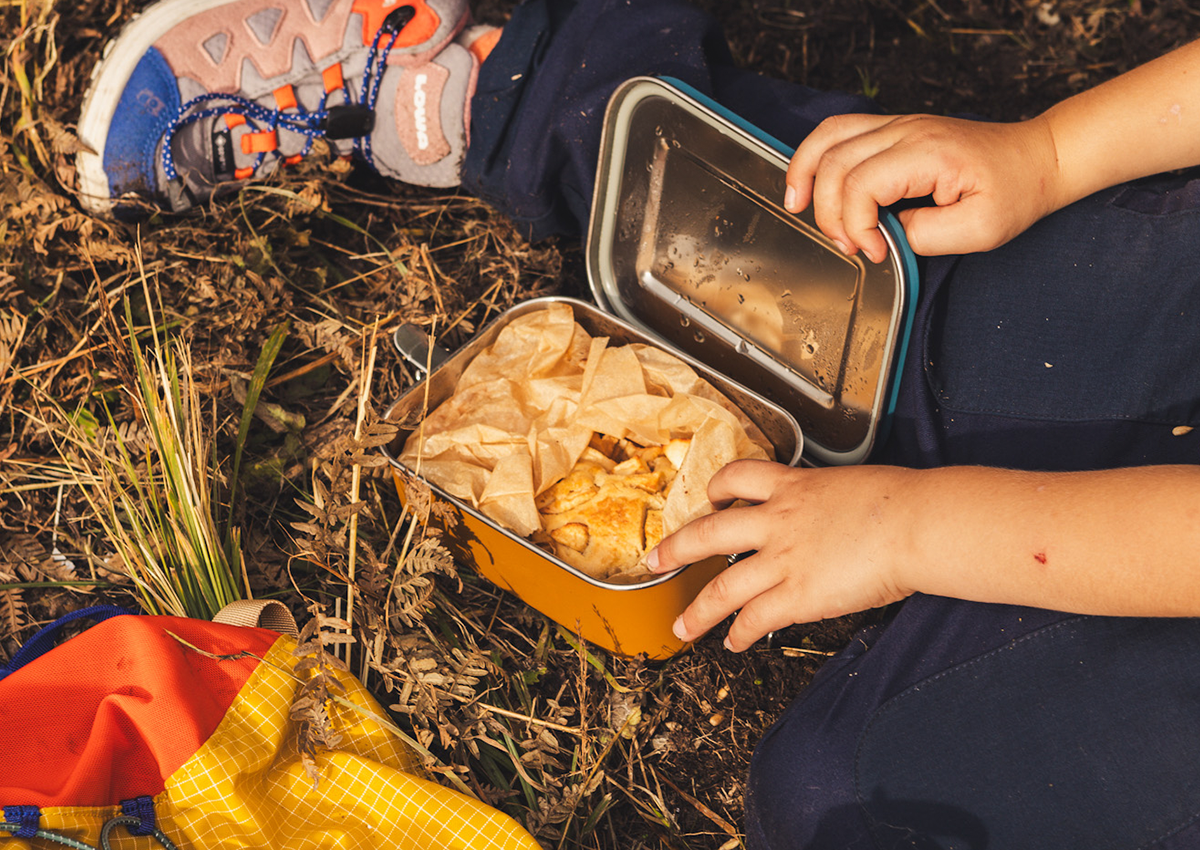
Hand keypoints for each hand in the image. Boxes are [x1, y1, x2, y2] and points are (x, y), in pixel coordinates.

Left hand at [647, 460, 915, 650]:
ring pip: (722, 587)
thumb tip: (843, 510)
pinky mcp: (798, 595)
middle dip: (676, 549)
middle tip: (656, 560)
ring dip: (698, 611)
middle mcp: (777, 521)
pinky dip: (741, 633)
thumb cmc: (903, 501)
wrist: (916, 522)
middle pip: (708, 532)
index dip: (718, 488)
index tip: (710, 498)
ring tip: (682, 627)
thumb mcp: (857, 483)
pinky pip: (757, 618)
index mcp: (793, 486)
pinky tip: (735, 643)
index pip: (739, 476)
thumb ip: (835, 498)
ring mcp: (783, 559)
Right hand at [783, 113, 1061, 260]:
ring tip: (795, 206)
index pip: (860, 185)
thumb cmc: (1014, 192)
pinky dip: (816, 157)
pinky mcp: (894, 129)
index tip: (877, 253)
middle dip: (830, 213)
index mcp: (927, 153)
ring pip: (827, 137)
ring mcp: (898, 125)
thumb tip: (886, 236)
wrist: (1037, 159)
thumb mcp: (978, 231)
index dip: (856, 227)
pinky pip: (839, 132)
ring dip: (804, 173)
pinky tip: (809, 182)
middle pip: (835, 163)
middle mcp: (906, 130)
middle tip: (850, 245)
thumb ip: (923, 236)